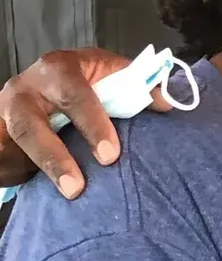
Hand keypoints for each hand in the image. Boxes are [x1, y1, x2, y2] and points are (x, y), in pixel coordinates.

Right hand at [0, 48, 166, 196]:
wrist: (42, 94)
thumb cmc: (85, 86)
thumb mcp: (108, 78)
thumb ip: (136, 87)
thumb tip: (167, 103)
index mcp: (60, 67)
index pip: (73, 92)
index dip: (92, 123)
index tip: (110, 155)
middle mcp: (28, 86)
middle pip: (33, 121)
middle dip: (56, 155)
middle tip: (79, 185)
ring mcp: (6, 110)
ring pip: (18, 140)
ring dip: (43, 167)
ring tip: (70, 192)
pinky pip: (2, 154)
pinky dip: (14, 170)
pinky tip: (36, 187)